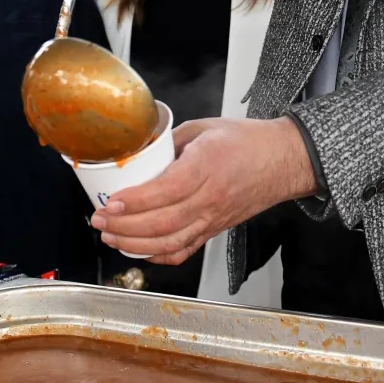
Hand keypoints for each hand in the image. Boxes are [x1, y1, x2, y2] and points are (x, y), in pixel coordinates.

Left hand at [88, 117, 317, 264]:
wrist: (284, 161)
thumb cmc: (249, 142)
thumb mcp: (205, 127)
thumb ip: (170, 141)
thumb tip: (141, 152)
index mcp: (207, 167)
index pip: (167, 191)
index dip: (135, 201)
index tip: (110, 202)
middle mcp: (210, 198)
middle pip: (162, 223)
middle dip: (123, 226)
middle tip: (99, 220)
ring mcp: (213, 218)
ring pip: (169, 242)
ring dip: (134, 244)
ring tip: (110, 236)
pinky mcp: (215, 229)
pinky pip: (184, 250)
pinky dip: (158, 255)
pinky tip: (139, 249)